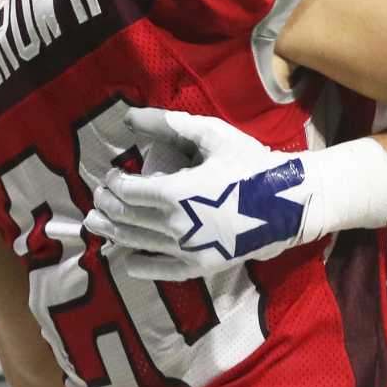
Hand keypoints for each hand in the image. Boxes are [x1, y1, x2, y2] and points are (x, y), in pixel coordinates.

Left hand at [83, 108, 316, 281]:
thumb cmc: (250, 163)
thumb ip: (169, 124)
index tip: (112, 176)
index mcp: (175, 192)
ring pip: (137, 243)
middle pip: (127, 217)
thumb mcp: (212, 135)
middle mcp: (174, 225)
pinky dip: (140, 266)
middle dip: (107, 205)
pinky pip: (161, 271)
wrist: (289, 202)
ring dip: (112, 232)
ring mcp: (186, 250)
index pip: (128, 191)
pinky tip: (128, 261)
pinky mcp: (200, 267)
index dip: (113, 184)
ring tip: (97, 224)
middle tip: (99, 197)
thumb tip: (130, 115)